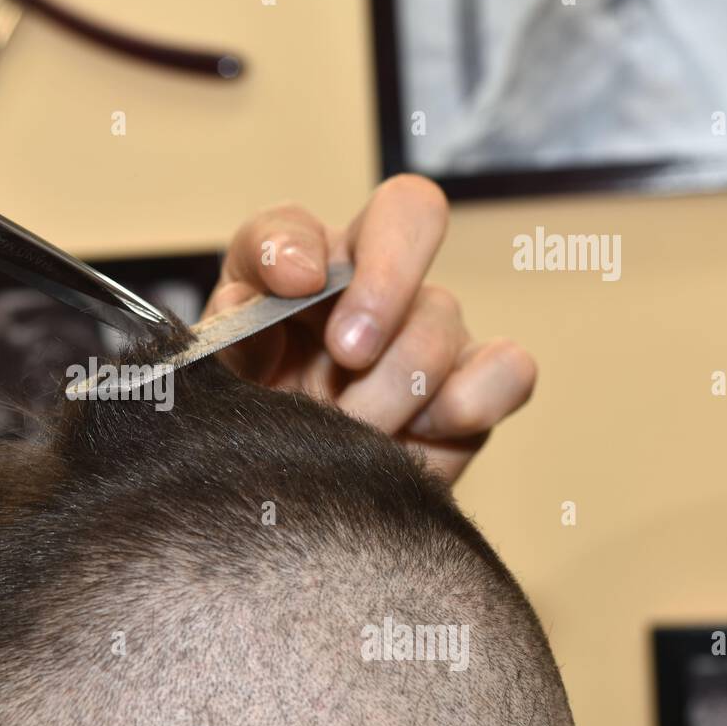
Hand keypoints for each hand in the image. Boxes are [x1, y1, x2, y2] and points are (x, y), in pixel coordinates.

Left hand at [204, 175, 536, 483]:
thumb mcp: (216, 387)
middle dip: (382, 282)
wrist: (288, 509)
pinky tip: (425, 428)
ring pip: (440, 316)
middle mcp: (366, 287)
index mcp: (290, 278)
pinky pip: (509, 369)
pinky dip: (475, 396)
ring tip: (350, 433)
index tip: (291, 283)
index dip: (294, 243)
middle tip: (348, 352)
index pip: (294, 227)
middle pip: (408, 216)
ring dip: (392, 384)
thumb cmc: (250, 438)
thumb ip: (228, 335)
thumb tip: (255, 294)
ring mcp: (426, 333)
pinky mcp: (470, 393)